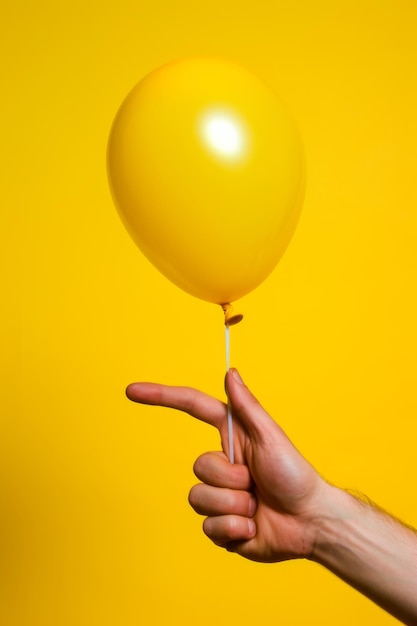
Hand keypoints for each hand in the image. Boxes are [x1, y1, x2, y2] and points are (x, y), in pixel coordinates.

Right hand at [127, 369, 329, 562]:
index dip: (161, 398)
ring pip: (200, 498)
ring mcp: (219, 495)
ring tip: (256, 507)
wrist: (309, 523)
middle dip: (230, 479)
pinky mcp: (220, 526)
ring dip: (233, 506)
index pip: (192, 410)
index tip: (132, 391)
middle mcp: (222, 465)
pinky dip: (234, 530)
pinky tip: (252, 528)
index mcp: (231, 438)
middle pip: (199, 466)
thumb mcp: (271, 436)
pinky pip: (208, 527)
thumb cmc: (295, 475)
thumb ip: (247, 406)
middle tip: (256, 484)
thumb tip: (230, 372)